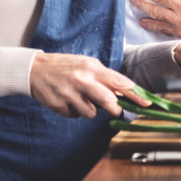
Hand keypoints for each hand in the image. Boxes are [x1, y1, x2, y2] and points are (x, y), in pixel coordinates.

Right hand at [29, 52, 150, 118]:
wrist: (34, 69)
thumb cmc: (65, 66)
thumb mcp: (86, 65)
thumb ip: (104, 77)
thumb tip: (124, 92)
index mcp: (92, 67)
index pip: (119, 82)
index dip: (135, 94)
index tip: (146, 102)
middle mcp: (82, 79)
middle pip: (108, 101)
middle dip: (115, 109)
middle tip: (115, 111)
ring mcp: (70, 93)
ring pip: (91, 113)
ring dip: (90, 110)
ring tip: (81, 99)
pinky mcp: (59, 105)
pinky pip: (75, 115)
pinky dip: (75, 111)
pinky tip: (68, 101)